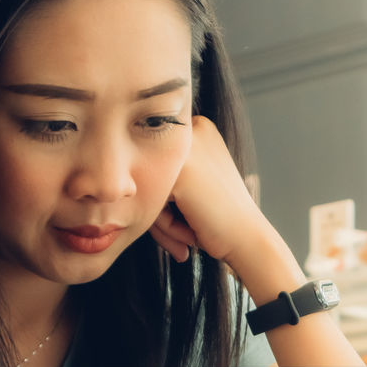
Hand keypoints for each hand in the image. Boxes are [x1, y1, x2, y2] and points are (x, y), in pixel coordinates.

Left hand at [147, 115, 271, 265]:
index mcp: (196, 126)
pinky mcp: (181, 168)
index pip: (153, 160)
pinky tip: (191, 229)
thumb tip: (118, 176)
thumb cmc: (219, 220)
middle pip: (147, 170)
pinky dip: (165, 224)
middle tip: (189, 230)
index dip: (165, 198)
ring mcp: (187, 146)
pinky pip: (148, 199)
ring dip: (162, 219)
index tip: (190, 216)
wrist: (248, 240)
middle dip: (161, 211)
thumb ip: (163, 171)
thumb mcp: (192, 184)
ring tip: (191, 230)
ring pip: (145, 185)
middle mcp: (192, 127)